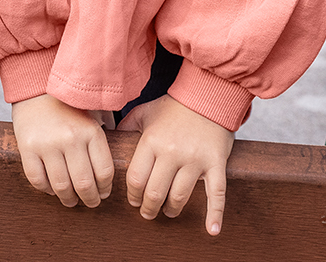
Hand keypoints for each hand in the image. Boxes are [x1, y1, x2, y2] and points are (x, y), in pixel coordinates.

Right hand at [10, 94, 113, 209]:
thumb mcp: (93, 114)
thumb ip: (107, 133)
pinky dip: (46, 190)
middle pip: (84, 184)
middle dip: (90, 199)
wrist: (36, 89)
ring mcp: (48, 144)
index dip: (105, 188)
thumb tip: (122, 154)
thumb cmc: (69, 105)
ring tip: (71, 201)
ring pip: (61, 186)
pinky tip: (52, 189)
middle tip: (90, 203)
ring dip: (68, 199)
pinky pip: (38, 180)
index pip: (104, 172)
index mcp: (91, 130)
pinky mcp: (27, 148)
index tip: (103, 193)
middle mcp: (70, 138)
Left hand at [116, 95, 234, 235]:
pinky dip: (215, 214)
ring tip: (168, 211)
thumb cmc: (175, 106)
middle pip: (155, 192)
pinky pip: (216, 193)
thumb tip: (109, 139)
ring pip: (179, 196)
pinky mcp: (215, 163)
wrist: (208, 94)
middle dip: (149, 208)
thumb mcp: (145, 112)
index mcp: (152, 141)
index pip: (135, 179)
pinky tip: (212, 230)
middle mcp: (172, 152)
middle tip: (148, 212)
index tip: (134, 200)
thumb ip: (127, 126)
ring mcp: (195, 159)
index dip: (132, 195)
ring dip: (172, 209)